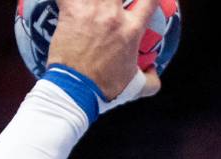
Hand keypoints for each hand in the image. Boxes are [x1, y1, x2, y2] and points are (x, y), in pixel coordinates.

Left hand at [44, 0, 162, 101]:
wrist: (76, 88)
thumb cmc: (104, 87)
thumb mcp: (135, 87)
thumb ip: (151, 80)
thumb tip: (153, 72)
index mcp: (132, 29)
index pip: (150, 0)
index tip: (146, 0)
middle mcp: (114, 14)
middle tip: (114, 3)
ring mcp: (91, 9)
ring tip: (92, 3)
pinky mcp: (70, 9)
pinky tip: (66, 1)